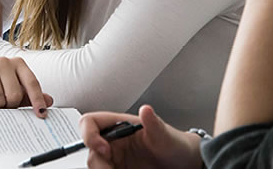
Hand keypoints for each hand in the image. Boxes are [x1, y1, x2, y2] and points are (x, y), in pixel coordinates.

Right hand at [0, 57, 52, 117]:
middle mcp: (2, 61)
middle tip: (4, 106)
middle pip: (15, 94)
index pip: (32, 82)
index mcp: (17, 63)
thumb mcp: (15, 93)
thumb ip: (31, 96)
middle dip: (10, 106)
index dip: (37, 100)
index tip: (41, 114)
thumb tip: (49, 101)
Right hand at [81, 105, 202, 168]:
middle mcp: (113, 142)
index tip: (103, 149)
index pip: (90, 122)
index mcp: (119, 126)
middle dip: (98, 162)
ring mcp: (115, 158)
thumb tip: (146, 110)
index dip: (89, 135)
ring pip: (96, 165)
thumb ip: (154, 123)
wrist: (184, 164)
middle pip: (90, 150)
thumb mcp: (165, 135)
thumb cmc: (174, 144)